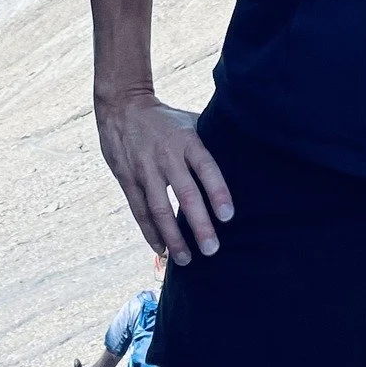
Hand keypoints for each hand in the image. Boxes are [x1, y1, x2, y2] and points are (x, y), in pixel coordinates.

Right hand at [95, 89, 233, 265]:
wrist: (122, 106)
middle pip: (185, 194)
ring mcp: (145, 169)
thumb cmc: (166, 119)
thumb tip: (244, 156)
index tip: (228, 216)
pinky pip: (140, 210)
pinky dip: (150, 232)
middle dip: (199, 224)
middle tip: (212, 250)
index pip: (206, 167)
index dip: (218, 191)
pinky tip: (162, 249)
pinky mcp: (127, 179)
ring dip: (173, 237)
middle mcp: (166, 156)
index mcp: (187, 140)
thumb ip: (210, 140)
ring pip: (160, 209)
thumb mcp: (190, 121)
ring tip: (186, 260)